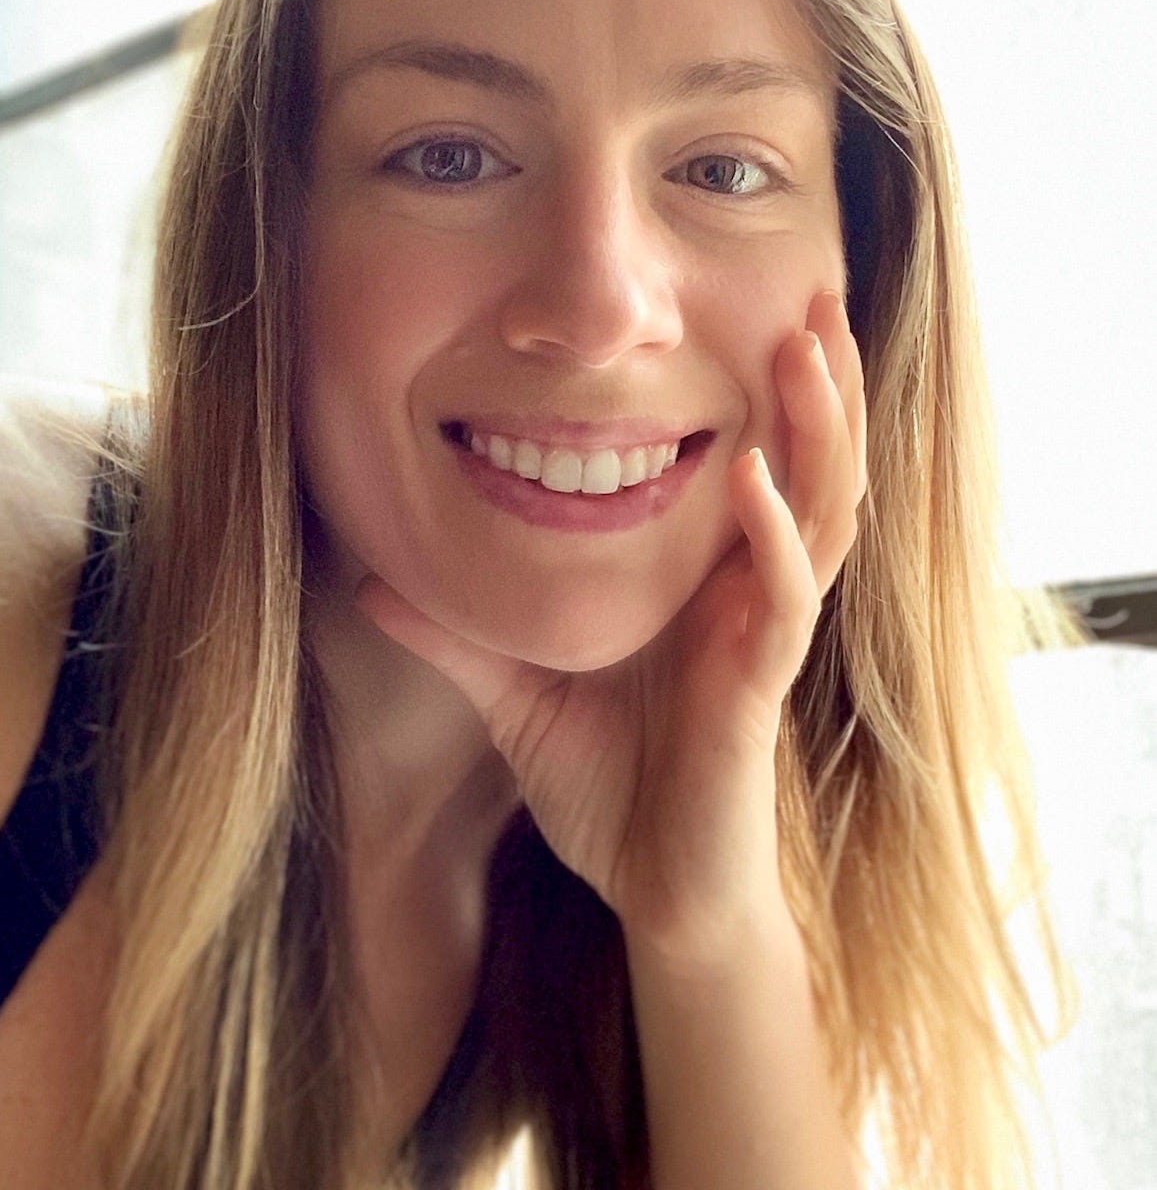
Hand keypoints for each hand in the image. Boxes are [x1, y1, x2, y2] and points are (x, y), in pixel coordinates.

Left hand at [354, 291, 866, 961]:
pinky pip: (786, 601)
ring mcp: (763, 638)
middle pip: (811, 470)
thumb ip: (454, 635)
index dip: (774, 397)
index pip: (758, 467)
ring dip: (819, 431)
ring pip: (822, 515)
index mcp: (707, 584)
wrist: (657, 895)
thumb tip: (367, 583)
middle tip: (817, 294)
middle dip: (821, 385)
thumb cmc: (609, 793)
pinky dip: (777, 539)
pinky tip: (751, 480)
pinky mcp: (759, 689)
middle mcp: (750, 596)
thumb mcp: (515, 696)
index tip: (766, 313)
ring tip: (808, 347)